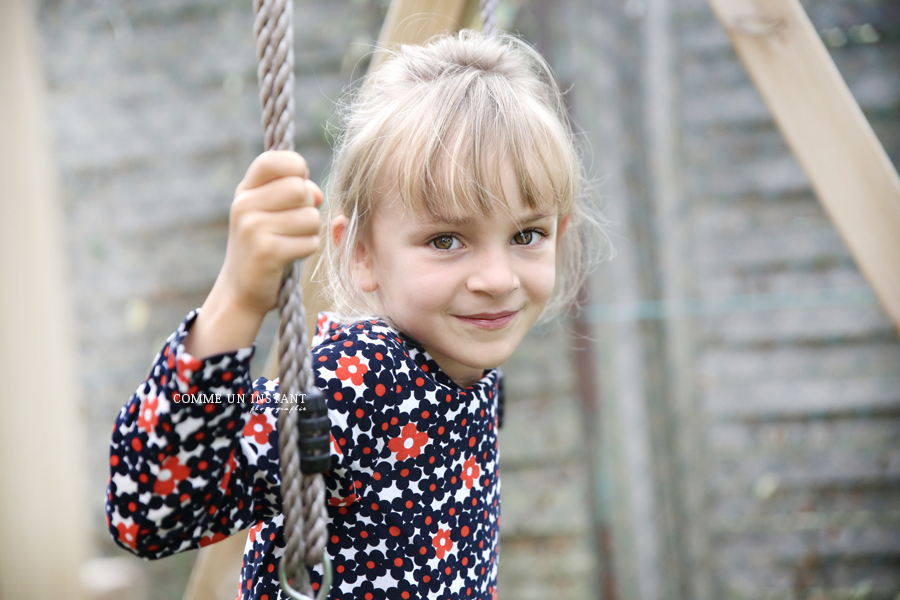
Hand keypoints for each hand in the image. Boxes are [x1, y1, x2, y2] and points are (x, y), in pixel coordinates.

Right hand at [219, 151, 322, 316]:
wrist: (241, 288)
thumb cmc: (265, 242)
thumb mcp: (271, 210)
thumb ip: (295, 191)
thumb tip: (316, 193)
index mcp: (245, 189)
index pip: (275, 160)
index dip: (297, 168)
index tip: (298, 184)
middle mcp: (244, 205)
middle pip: (300, 189)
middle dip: (309, 206)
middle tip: (296, 222)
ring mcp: (253, 228)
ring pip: (310, 217)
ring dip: (311, 231)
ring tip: (292, 239)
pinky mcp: (268, 252)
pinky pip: (310, 242)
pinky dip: (307, 249)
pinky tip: (290, 254)